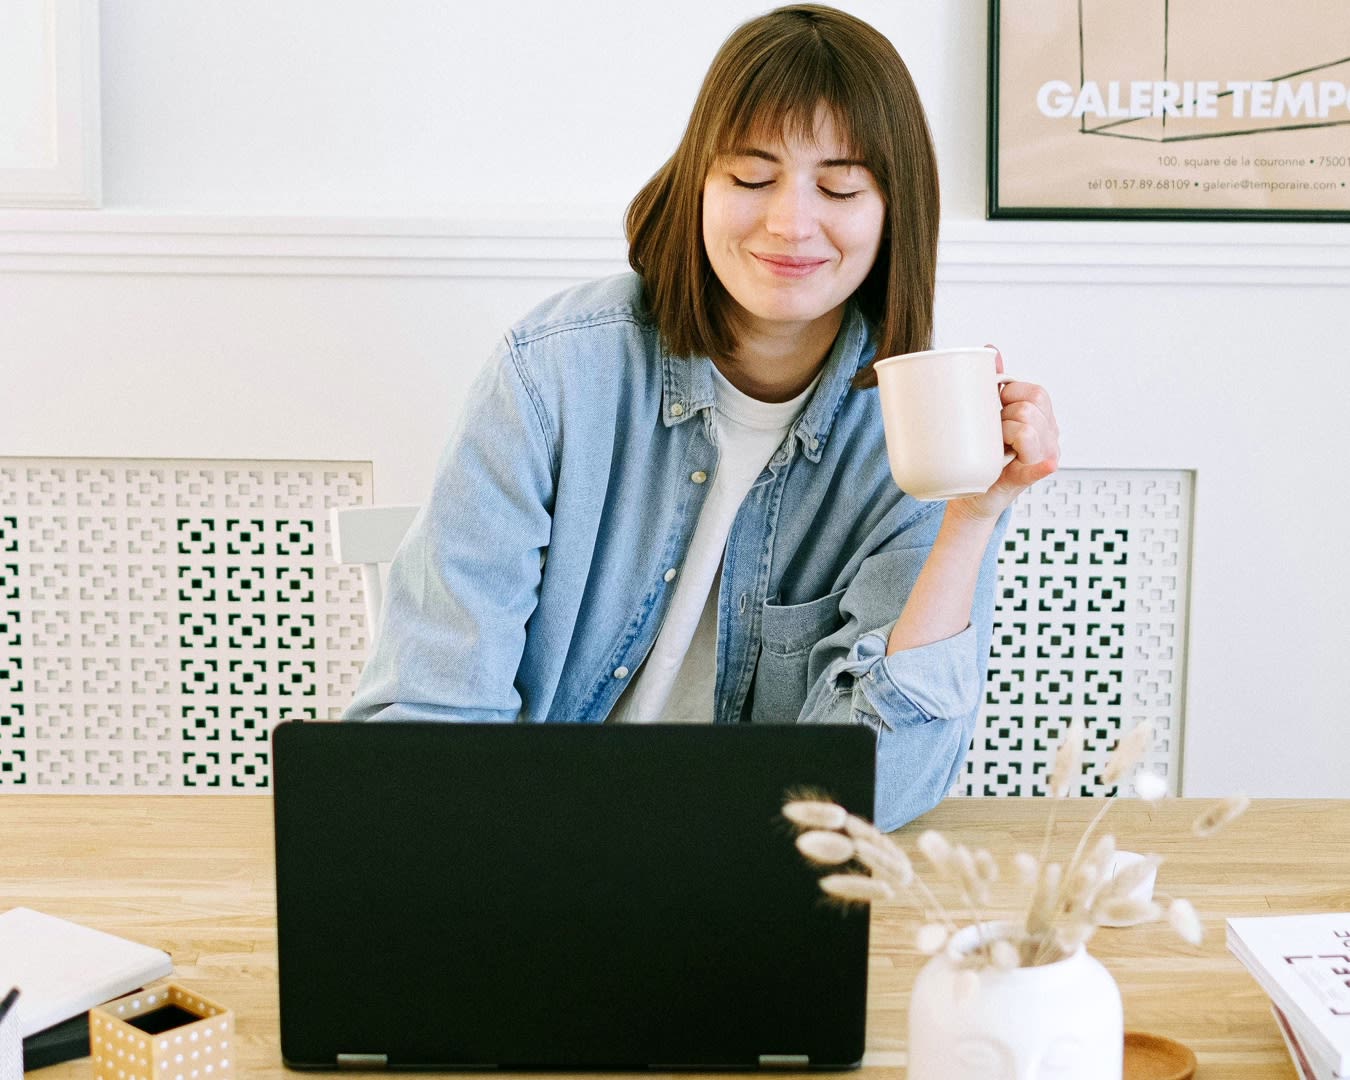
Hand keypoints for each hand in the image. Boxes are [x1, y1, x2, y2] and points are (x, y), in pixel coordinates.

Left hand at [947, 346, 1059, 523]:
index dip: (1010, 394)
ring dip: (1004, 433)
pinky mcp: (1028, 476)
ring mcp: (1043, 457)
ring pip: (1027, 428)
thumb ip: (994, 382)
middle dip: (1005, 414)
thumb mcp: (989, 414)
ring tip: (995, 445)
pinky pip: (1040, 466)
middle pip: (1031, 407)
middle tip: (992, 430)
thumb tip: (991, 349)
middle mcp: (1049, 436)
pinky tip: (1047, 463)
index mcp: (1043, 418)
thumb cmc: (983, 452)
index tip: (995, 406)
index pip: (1035, 392)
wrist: (972, 493)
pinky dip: (1041, 464)